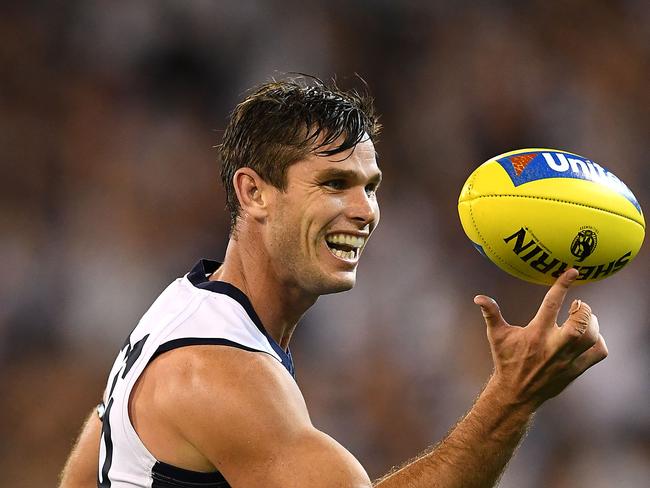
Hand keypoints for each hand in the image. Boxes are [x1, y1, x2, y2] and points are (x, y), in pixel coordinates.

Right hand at [474, 269, 607, 409]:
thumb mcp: (496, 335)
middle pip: (581, 322)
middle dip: (583, 308)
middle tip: (576, 306)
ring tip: (582, 318)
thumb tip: (478, 298)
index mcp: (536, 333)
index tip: (572, 271)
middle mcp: (554, 345)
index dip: (563, 284)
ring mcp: (568, 359)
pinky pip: (599, 352)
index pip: (552, 303)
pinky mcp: (577, 369)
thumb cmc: (506, 360)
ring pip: (592, 336)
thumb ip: (491, 313)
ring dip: (591, 322)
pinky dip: (599, 341)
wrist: (516, 393)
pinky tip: (588, 337)